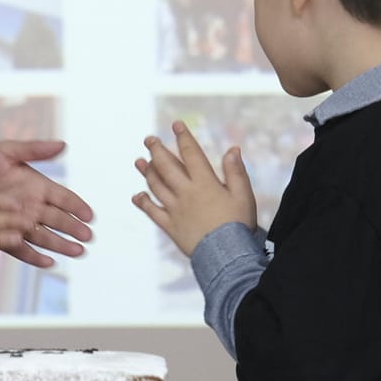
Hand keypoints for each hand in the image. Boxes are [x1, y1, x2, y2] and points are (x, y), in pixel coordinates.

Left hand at [0, 140, 94, 268]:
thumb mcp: (6, 151)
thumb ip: (33, 149)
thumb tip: (63, 145)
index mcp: (37, 186)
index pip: (63, 197)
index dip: (77, 206)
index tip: (89, 216)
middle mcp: (32, 207)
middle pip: (58, 220)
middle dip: (73, 228)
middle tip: (87, 237)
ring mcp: (19, 224)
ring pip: (45, 237)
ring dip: (61, 245)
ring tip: (77, 252)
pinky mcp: (5, 238)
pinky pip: (23, 250)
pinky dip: (35, 257)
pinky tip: (48, 263)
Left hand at [131, 121, 256, 256]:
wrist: (227, 255)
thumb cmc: (238, 224)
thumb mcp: (243, 195)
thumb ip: (236, 171)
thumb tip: (232, 149)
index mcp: (205, 183)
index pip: (191, 154)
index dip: (183, 137)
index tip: (176, 125)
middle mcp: (186, 193)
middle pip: (167, 167)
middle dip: (157, 150)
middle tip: (148, 139)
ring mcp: (175, 209)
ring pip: (157, 186)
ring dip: (147, 172)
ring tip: (139, 161)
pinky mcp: (170, 226)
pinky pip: (153, 212)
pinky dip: (143, 203)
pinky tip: (137, 196)